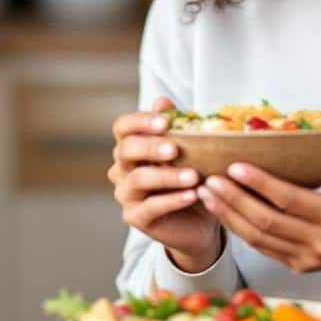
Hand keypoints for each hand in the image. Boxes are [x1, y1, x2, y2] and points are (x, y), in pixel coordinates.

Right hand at [109, 96, 221, 273]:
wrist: (198, 219)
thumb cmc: (189, 178)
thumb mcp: (189, 150)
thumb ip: (175, 126)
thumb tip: (162, 101)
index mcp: (131, 146)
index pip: (122, 127)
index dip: (140, 121)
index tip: (165, 122)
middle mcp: (121, 168)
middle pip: (125, 150)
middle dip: (151, 146)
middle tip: (176, 149)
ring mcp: (125, 194)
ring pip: (139, 179)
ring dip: (167, 176)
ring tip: (193, 176)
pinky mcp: (134, 217)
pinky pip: (150, 207)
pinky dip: (172, 200)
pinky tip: (192, 195)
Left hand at [197, 136, 320, 280]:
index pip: (290, 200)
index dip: (260, 184)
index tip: (235, 166)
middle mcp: (317, 241)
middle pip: (266, 222)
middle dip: (234, 200)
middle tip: (210, 179)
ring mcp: (305, 257)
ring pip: (258, 239)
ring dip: (229, 216)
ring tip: (207, 194)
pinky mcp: (298, 266)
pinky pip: (262, 248)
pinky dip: (240, 231)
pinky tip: (223, 212)